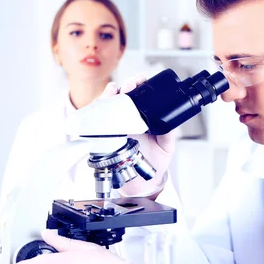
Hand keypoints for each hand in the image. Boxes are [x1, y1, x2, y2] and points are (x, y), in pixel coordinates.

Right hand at [102, 73, 176, 197]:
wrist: (143, 184)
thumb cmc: (154, 163)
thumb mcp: (166, 146)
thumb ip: (167, 133)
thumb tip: (169, 122)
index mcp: (143, 118)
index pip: (140, 96)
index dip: (140, 85)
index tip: (142, 79)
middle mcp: (127, 120)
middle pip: (123, 96)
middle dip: (126, 86)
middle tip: (131, 85)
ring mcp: (114, 127)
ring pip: (108, 104)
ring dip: (111, 94)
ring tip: (116, 90)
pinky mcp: (103, 137)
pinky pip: (95, 120)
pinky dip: (95, 109)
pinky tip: (100, 103)